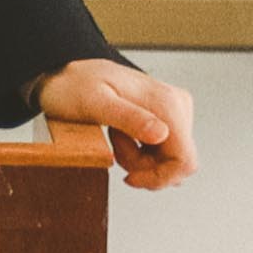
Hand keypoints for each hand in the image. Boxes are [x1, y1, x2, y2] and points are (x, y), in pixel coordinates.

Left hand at [43, 55, 198, 188]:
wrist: (67, 75)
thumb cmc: (74, 85)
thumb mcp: (93, 102)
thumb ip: (127, 118)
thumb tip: (161, 134)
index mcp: (167, 104)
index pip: (184, 161)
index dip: (159, 178)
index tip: (128, 177)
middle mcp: (177, 106)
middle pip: (175, 163)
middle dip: (142, 166)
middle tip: (113, 143)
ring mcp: (173, 113)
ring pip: (168, 160)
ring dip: (138, 159)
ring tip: (114, 134)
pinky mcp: (164, 119)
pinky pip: (160, 152)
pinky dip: (138, 153)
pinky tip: (120, 134)